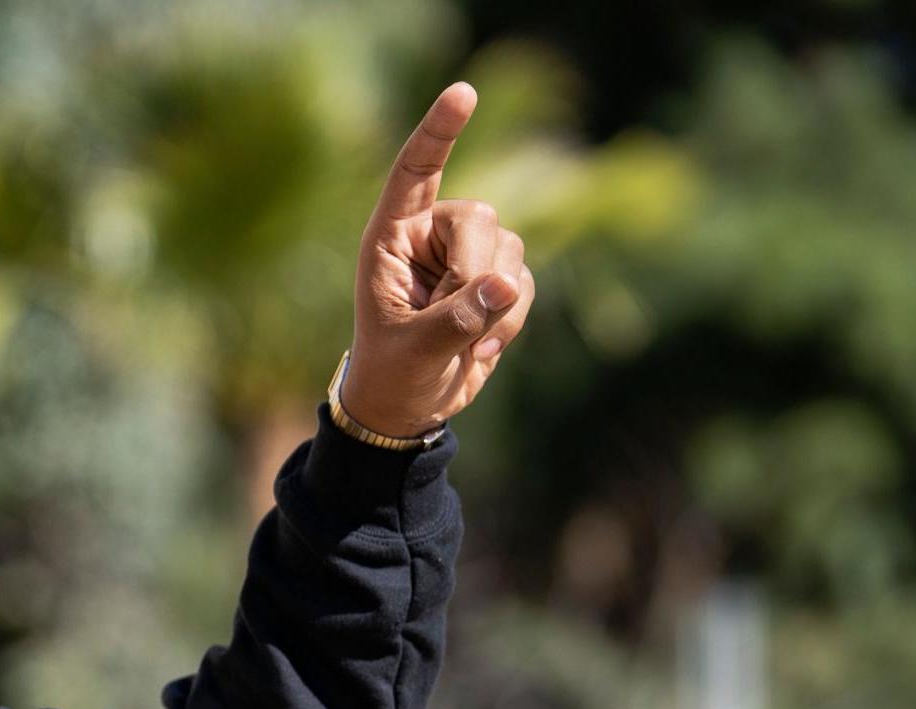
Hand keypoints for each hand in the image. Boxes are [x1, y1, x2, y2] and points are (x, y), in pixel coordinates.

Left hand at [342, 82, 535, 438]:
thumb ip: (457, 317)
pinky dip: (512, 318)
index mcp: (391, 237)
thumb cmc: (392, 372)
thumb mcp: (414, 350)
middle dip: (475, 272)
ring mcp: (466, 256)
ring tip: (461, 341)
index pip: (415, 171)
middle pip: (481, 219)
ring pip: (510, 251)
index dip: (438, 132)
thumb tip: (507, 283)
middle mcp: (430, 236)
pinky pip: (524, 283)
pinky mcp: (496, 280)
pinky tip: (482, 347)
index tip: (464, 94)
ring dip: (496, 304)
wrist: (409, 406)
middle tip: (453, 318)